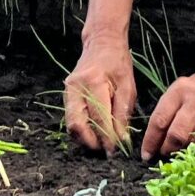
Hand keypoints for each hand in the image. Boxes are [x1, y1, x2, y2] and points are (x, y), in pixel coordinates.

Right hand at [63, 38, 137, 153]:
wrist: (101, 43)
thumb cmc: (118, 64)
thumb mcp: (127, 86)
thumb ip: (123, 113)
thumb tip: (121, 139)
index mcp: (94, 82)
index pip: (98, 117)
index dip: (106, 137)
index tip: (114, 151)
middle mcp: (76, 88)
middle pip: (77, 124)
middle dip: (91, 142)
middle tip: (105, 152)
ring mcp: (68, 91)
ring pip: (71, 124)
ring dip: (85, 139)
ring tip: (101, 145)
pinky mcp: (66, 95)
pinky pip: (72, 118)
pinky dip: (82, 130)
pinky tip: (94, 134)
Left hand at [142, 55, 194, 159]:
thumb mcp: (181, 90)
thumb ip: (168, 111)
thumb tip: (155, 140)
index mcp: (179, 90)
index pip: (159, 120)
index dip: (151, 141)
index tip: (147, 154)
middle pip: (176, 135)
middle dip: (167, 148)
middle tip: (165, 152)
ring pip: (194, 142)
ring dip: (186, 149)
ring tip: (185, 145)